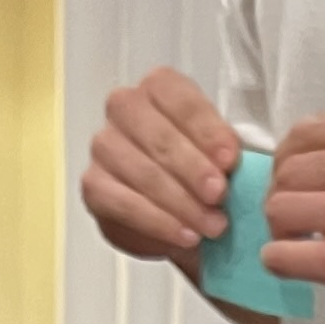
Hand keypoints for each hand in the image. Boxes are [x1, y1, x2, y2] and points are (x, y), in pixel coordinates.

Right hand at [82, 67, 241, 261]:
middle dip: (194, 170)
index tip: (230, 161)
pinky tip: (185, 235)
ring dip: (181, 203)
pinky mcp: (94, 186)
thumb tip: (229, 166)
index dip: (208, 132)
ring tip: (212, 226)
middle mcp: (124, 108)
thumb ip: (224, 152)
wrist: (179, 208)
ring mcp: (104, 146)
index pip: (181, 101)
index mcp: (159, 87)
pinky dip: (157, 223)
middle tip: (220, 196)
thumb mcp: (221, 153)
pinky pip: (122, 204)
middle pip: (159, 138)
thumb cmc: (201, 170)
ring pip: (142, 173)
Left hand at [263, 111, 324, 323]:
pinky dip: (280, 263)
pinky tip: (303, 267)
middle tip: (304, 224)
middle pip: (283, 173)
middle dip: (284, 199)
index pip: (299, 134)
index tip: (303, 188)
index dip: (290, 165)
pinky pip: (279, 255)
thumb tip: (299, 168)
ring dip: (281, 232)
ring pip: (276, 210)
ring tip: (305, 245)